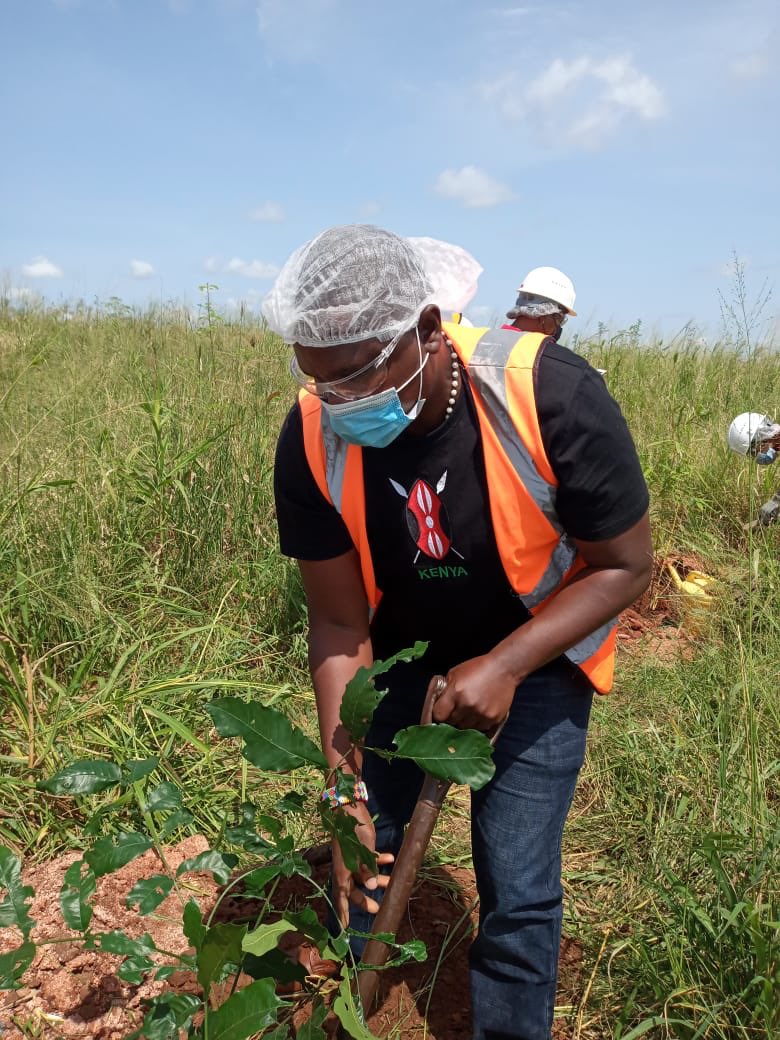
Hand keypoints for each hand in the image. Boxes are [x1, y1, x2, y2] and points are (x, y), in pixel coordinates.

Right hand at [331, 800, 393, 927]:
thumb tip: (372, 886)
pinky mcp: (358, 847)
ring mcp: (351, 857)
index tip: (345, 929)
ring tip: (390, 883)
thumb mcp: (362, 850)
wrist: (348, 806)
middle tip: (377, 908)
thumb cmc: (353, 829)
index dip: (343, 912)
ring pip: (363, 874)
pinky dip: (378, 860)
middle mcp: (345, 866)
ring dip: (377, 879)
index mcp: (342, 870)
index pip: (341, 896)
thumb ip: (367, 868)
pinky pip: (367, 859)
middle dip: (365, 899)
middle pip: (353, 888)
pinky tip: (391, 857)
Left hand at [431, 654, 517, 730]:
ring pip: (465, 729)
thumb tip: (438, 705)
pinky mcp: (493, 719)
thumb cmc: (477, 668)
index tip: (440, 714)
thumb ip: (445, 690)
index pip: (438, 715)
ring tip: (467, 714)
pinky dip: (477, 725)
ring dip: (464, 724)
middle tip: (453, 714)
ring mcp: (481, 713)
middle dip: (450, 720)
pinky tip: (477, 716)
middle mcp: (467, 705)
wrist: (503, 669)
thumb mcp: (455, 673)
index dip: (437, 715)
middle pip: (451, 724)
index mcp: (455, 692)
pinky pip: (480, 730)